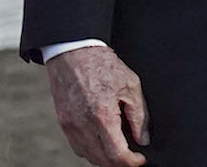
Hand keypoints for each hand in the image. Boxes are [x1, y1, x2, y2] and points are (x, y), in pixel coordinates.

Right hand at [46, 45, 148, 165]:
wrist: (74, 52)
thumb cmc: (103, 64)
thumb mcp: (131, 84)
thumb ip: (139, 115)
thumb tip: (143, 138)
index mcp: (102, 114)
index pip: (116, 154)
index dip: (130, 162)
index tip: (140, 160)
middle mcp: (83, 124)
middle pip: (101, 160)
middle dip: (119, 163)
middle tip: (132, 158)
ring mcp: (70, 125)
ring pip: (87, 156)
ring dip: (104, 159)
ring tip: (119, 150)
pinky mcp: (63, 123)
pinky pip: (77, 146)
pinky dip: (91, 150)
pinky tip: (102, 141)